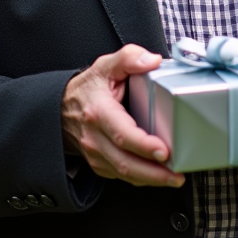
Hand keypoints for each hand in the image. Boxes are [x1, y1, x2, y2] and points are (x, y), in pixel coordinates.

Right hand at [61, 44, 184, 187]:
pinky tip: (158, 177)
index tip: (164, 151)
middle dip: (154, 173)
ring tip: (174, 179)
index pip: (122, 134)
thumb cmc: (88, 88)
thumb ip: (129, 57)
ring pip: (124, 174)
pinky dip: (141, 179)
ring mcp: (96, 153)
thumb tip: (152, 60)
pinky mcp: (99, 163)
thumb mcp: (106, 66)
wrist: (60, 109)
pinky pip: (121, 176)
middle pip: (125, 163)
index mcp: (99, 112)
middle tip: (177, 175)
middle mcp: (95, 137)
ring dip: (150, 180)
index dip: (143, 145)